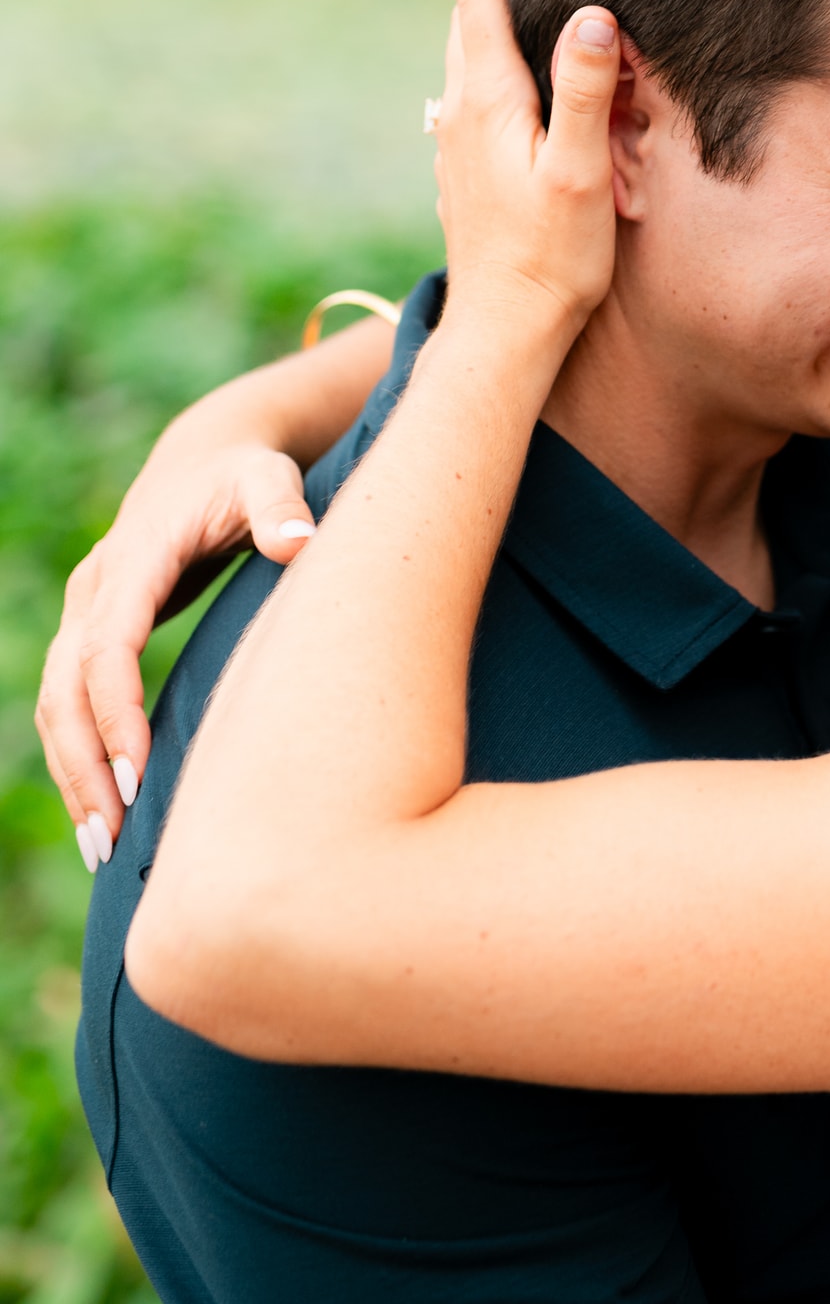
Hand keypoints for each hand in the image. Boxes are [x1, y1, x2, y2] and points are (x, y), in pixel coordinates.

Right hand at [36, 444, 317, 866]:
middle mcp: (96, 589)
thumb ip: (282, 506)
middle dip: (83, 764)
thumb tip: (299, 543)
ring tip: (103, 846)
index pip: (107, 646)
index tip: (137, 775)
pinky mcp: (94, 635)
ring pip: (56, 705)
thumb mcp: (269, 477)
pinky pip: (69, 706)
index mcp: (134, 559)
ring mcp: (87, 614)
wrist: (207, 457)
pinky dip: (78, 759)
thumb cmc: (247, 474)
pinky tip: (103, 814)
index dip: (115, 712)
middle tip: (112, 836)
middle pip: (65, 689)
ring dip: (72, 774)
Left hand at [432, 0, 619, 350]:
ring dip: (488, 13)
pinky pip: (471, 93)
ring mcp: (455, 144)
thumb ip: (586, 91)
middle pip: (468, 17)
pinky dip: (491, 59)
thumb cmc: (552, 259)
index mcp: (488, 102)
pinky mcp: (463, 172)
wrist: (502, 335)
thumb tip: (593, 13)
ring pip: (466, 56)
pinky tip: (515, 72)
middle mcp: (459, 113)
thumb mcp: (580, 173)